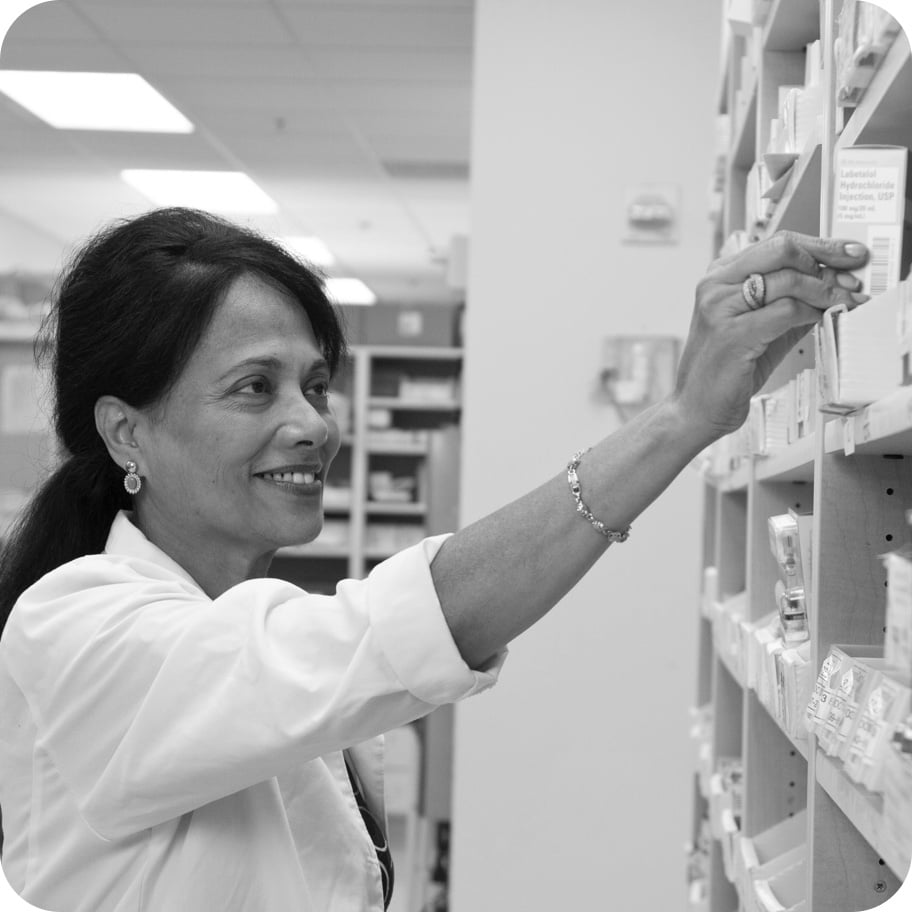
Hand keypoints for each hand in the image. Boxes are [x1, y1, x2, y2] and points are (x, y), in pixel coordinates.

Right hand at [671, 231, 868, 440]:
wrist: (696, 408)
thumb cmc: (726, 370)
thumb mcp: (760, 326)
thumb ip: (789, 301)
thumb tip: (834, 283)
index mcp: (719, 277)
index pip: (777, 243)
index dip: (820, 245)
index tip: (848, 253)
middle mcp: (715, 286)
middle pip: (782, 250)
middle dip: (826, 261)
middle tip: (849, 281)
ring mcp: (720, 308)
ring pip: (789, 280)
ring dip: (825, 292)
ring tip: (842, 304)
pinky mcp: (732, 334)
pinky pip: (786, 311)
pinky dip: (812, 314)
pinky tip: (819, 320)